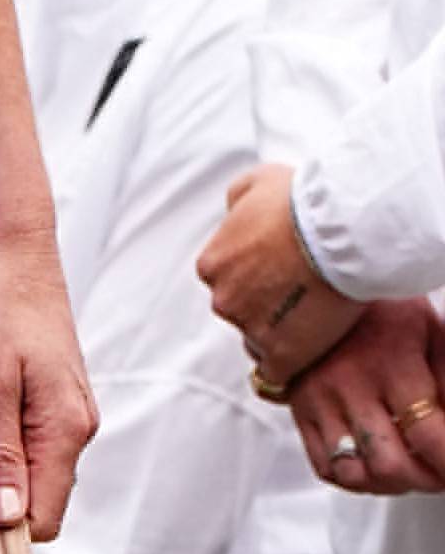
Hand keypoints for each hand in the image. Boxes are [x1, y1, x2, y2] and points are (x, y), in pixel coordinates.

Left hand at [0, 222, 96, 546]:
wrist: (14, 253)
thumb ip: (2, 456)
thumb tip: (8, 521)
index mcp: (66, 430)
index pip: (40, 520)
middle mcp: (77, 430)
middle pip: (35, 505)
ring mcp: (69, 418)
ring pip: (29, 480)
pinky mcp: (55, 406)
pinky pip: (28, 453)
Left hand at [197, 161, 358, 374]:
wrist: (342, 229)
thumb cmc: (302, 199)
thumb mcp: (256, 182)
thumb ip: (236, 203)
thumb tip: (234, 215)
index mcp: (212, 265)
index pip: (228, 280)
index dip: (259, 275)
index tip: (286, 269)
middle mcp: (223, 300)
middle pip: (243, 312)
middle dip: (268, 305)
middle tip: (306, 291)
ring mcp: (251, 331)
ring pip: (262, 341)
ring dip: (285, 332)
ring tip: (318, 313)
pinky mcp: (282, 357)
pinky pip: (281, 371)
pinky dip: (296, 360)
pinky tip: (316, 345)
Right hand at [282, 301, 444, 498]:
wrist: (314, 284)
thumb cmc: (379, 306)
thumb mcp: (430, 330)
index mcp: (391, 364)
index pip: (427, 436)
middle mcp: (351, 388)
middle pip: (390, 466)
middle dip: (426, 481)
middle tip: (440, 473)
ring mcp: (321, 404)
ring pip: (356, 475)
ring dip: (391, 485)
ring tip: (410, 472)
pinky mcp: (301, 414)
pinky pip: (326, 468)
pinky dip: (357, 480)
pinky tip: (376, 468)